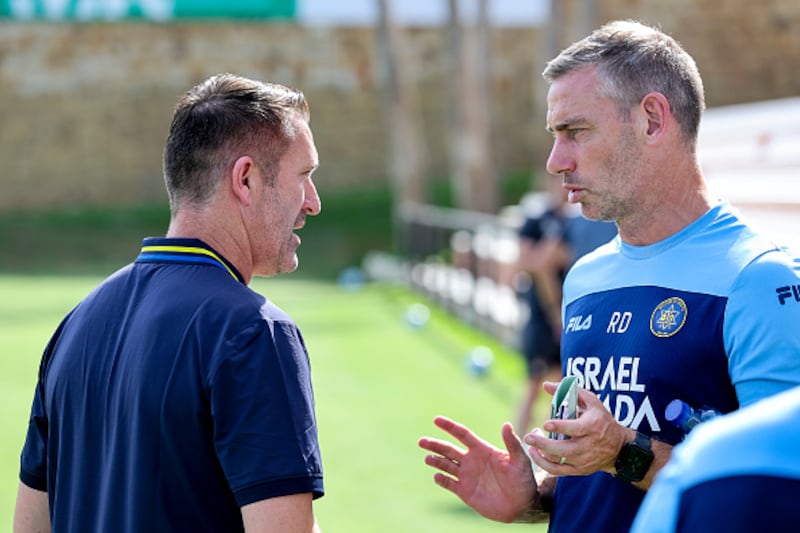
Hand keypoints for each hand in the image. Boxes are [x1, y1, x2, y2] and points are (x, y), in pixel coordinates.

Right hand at [418, 416, 538, 522]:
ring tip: (428, 459)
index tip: (436, 419)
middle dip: (435, 445)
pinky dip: (442, 480)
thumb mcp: (520, 460)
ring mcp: (467, 476)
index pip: (462, 434)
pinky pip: (449, 484)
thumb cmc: (523, 480)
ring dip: (436, 461)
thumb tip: (506, 424)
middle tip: (421, 441)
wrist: (522, 504)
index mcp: (482, 450)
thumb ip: (511, 443)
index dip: (449, 427)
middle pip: (448, 449)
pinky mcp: (465, 492)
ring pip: (446, 465)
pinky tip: (438, 476)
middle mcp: (471, 461)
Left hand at [524, 381, 629, 475]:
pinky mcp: (580, 470)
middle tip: (528, 437)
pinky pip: (559, 472)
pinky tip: (536, 455)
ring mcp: (584, 460)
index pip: (575, 429)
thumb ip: (569, 391)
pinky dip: (545, 465)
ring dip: (542, 454)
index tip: (545, 423)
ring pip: (560, 461)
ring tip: (530, 445)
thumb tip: (545, 385)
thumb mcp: (591, 401)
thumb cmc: (601, 419)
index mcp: (592, 426)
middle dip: (544, 444)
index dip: (560, 427)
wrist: (618, 447)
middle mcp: (588, 445)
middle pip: (565, 449)